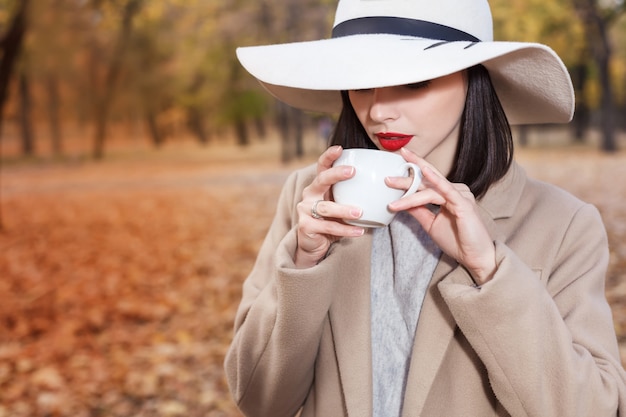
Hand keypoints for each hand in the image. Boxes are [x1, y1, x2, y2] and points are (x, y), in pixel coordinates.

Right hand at [295, 146, 365, 267]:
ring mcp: (305, 210)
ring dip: (344, 209)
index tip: (340, 148)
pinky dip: (346, 230)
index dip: (329, 157)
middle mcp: (309, 195)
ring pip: (326, 208)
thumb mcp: (340, 205)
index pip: (322, 167)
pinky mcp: (306, 226)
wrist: (315, 245)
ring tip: (360, 212)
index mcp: (318, 186)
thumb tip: (382, 185)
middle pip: (321, 180)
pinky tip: (360, 231)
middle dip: (337, 174)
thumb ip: (352, 196)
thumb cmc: (332, 222)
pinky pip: (329, 227)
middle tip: (353, 171)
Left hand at [387, 148, 495, 284]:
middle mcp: (454, 190)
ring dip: (409, 188)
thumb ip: (418, 210)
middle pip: (425, 180)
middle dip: (405, 176)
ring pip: (429, 188)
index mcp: (447, 194)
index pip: (424, 182)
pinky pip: (446, 190)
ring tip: (391, 184)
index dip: (409, 175)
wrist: (474, 257)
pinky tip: (424, 172)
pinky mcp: (463, 203)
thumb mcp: (430, 224)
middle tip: (386, 175)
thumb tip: (400, 201)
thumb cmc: (456, 240)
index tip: (391, 172)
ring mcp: (459, 195)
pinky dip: (434, 180)